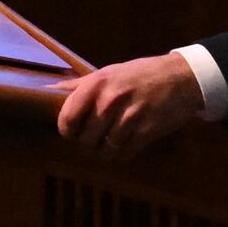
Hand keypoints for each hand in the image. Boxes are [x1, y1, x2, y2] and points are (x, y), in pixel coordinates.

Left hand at [53, 53, 206, 155]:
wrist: (180, 78)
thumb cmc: (139, 74)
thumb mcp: (107, 73)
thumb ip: (78, 85)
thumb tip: (47, 90)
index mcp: (96, 84)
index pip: (67, 118)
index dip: (66, 130)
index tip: (71, 132)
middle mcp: (110, 102)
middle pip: (85, 139)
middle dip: (86, 143)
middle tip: (92, 138)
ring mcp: (129, 118)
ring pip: (104, 150)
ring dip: (104, 151)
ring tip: (108, 142)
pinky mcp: (146, 132)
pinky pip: (124, 154)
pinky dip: (121, 154)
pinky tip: (124, 145)